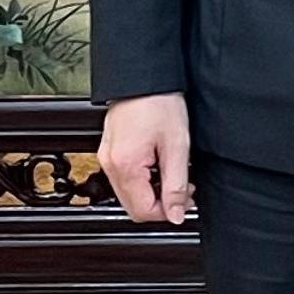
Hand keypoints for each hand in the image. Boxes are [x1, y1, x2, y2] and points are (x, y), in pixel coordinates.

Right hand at [96, 92, 195, 222]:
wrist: (143, 78)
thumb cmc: (159, 103)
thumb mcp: (177, 146)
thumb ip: (176, 186)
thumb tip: (177, 214)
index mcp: (125, 166)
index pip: (143, 212)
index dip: (168, 212)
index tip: (186, 201)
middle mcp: (110, 166)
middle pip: (133, 207)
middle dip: (160, 205)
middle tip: (183, 189)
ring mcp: (107, 159)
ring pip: (128, 195)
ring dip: (152, 193)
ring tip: (173, 175)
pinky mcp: (109, 152)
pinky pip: (124, 179)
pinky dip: (143, 181)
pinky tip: (158, 166)